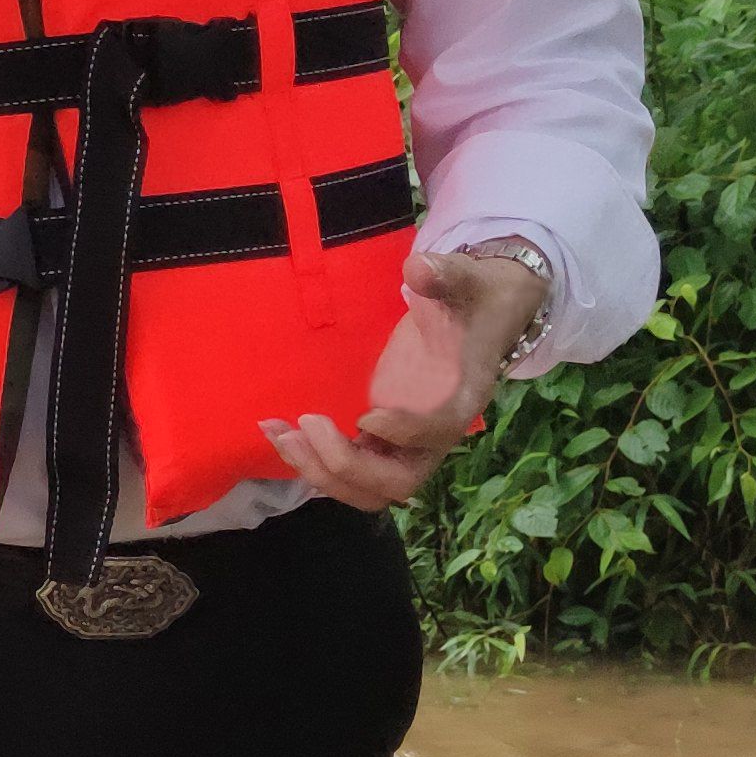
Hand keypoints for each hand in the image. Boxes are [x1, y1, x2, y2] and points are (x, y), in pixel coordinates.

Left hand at [257, 243, 550, 509]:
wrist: (479, 314)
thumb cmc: (473, 299)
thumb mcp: (465, 280)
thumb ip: (445, 276)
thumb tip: (418, 268)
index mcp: (462, 398)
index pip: (438, 433)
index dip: (405, 434)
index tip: (367, 416)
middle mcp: (434, 435)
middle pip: (396, 482)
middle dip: (346, 466)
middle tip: (305, 425)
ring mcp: (406, 444)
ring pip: (367, 488)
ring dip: (319, 471)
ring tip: (278, 433)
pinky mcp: (381, 440)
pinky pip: (349, 469)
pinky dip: (312, 461)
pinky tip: (276, 431)